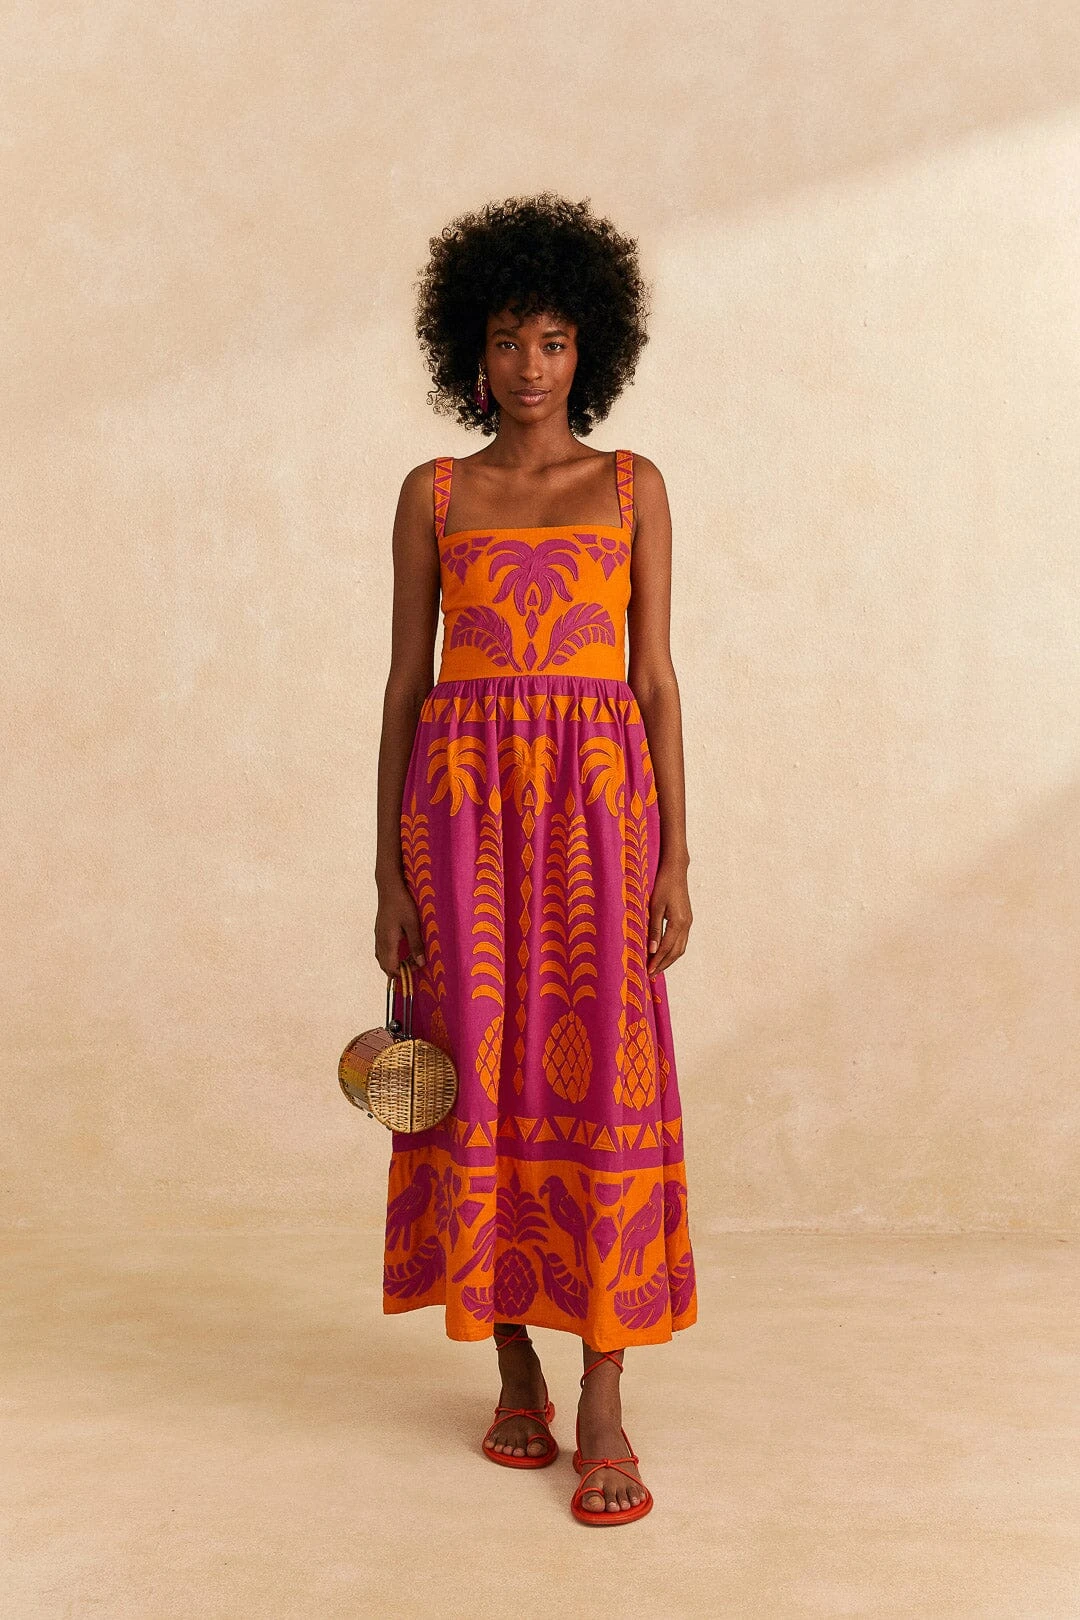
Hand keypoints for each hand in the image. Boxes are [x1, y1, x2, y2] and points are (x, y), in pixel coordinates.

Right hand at [374, 877, 425, 979]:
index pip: (391, 967)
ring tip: (408, 961)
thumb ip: (416, 945)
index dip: (402, 973)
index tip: (416, 969)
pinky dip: (389, 955)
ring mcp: (378, 935)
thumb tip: (421, 963)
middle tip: (414, 966)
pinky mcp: (379, 930)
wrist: (389, 887)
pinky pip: (381, 949)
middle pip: (385, 965)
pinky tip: (399, 950)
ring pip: (382, 957)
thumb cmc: (402, 903)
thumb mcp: (413, 924)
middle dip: (398, 970)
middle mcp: (380, 941)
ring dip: (393, 963)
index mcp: (388, 942)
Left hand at [646, 862, 691, 977]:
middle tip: (651, 974)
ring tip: (657, 967)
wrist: (676, 870)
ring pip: (680, 948)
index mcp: (679, 922)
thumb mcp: (655, 907)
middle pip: (676, 952)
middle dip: (663, 964)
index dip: (657, 961)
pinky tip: (663, 953)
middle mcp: (686, 925)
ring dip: (669, 959)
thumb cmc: (663, 885)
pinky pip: (681, 941)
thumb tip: (652, 950)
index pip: (666, 948)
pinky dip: (673, 950)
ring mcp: (688, 922)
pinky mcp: (687, 919)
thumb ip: (654, 929)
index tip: (648, 971)